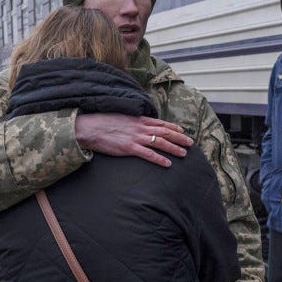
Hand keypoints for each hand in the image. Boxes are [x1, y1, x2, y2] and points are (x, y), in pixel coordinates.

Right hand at [74, 112, 191, 167]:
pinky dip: (160, 159)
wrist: (90, 128)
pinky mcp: (129, 148)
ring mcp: (136, 138)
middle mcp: (140, 127)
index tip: (182, 130)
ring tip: (184, 153)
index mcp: (138, 119)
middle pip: (165, 132)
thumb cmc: (102, 123)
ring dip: (174, 148)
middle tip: (190, 143)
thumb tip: (136, 125)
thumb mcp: (120, 118)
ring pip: (161, 143)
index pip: (160, 123)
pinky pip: (149, 154)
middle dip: (179, 137)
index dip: (173, 127)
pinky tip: (168, 163)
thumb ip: (131, 121)